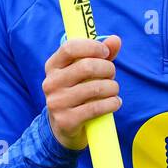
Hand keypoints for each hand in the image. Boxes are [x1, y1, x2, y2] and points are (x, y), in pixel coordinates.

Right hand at [42, 35, 122, 150]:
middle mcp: (51, 83)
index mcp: (53, 66)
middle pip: (87, 66)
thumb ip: (101, 54)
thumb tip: (115, 40)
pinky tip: (115, 103)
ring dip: (112, 88)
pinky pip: (97, 107)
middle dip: (108, 69)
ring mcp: (57, 102)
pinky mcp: (66, 120)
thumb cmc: (79, 91)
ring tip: (113, 91)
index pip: (69, 47)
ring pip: (95, 88)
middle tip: (111, 75)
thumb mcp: (86, 72)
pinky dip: (112, 103)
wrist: (65, 127)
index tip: (106, 52)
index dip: (92, 47)